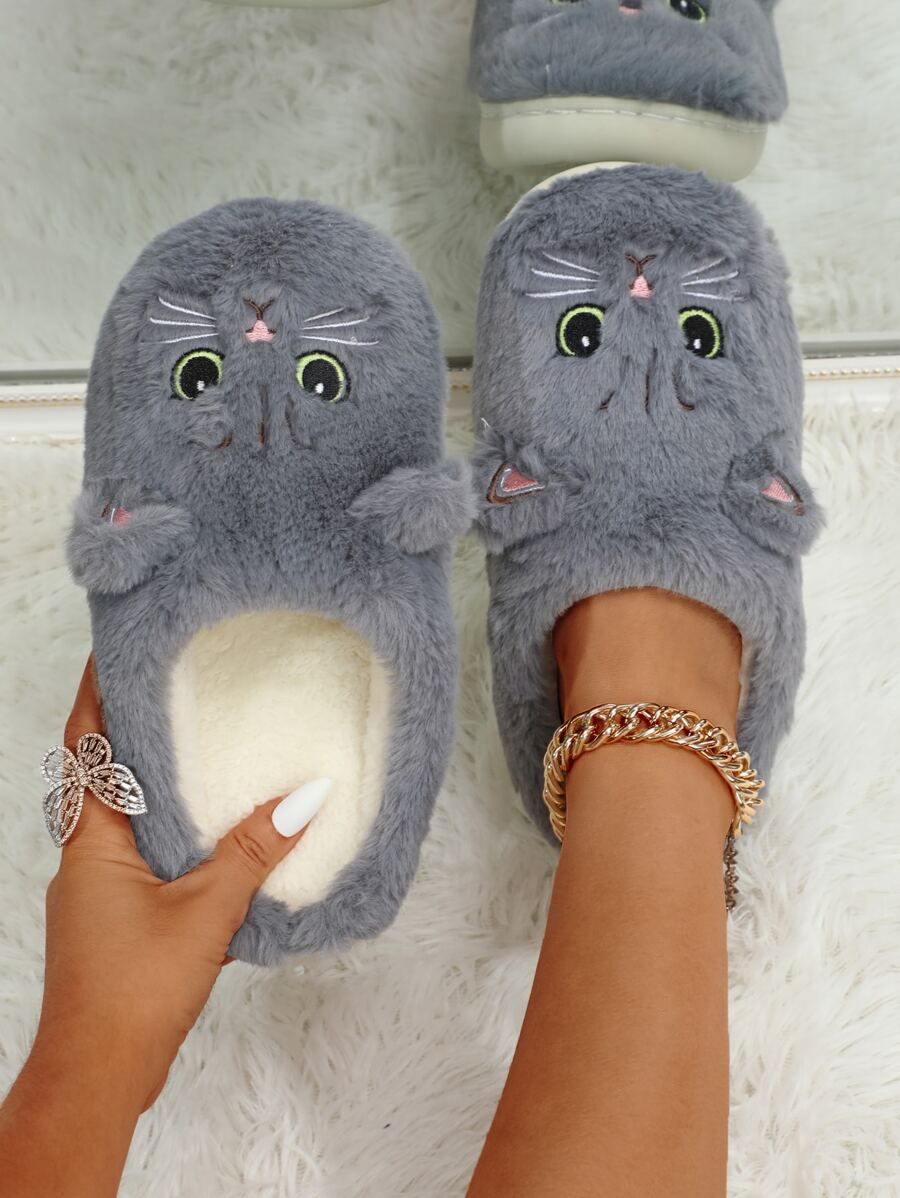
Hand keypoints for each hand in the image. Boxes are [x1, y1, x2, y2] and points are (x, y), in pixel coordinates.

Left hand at [38, 658, 323, 1112]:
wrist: (98, 1074)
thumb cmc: (135, 991)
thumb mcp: (206, 911)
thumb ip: (254, 851)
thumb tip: (307, 796)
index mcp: (93, 840)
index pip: (86, 746)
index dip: (98, 694)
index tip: (117, 649)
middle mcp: (86, 854)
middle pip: (101, 773)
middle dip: (131, 727)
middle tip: (175, 683)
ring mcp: (96, 886)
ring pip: (123, 814)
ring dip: (153, 778)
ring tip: (200, 743)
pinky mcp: (114, 914)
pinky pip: (140, 849)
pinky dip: (169, 826)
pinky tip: (209, 828)